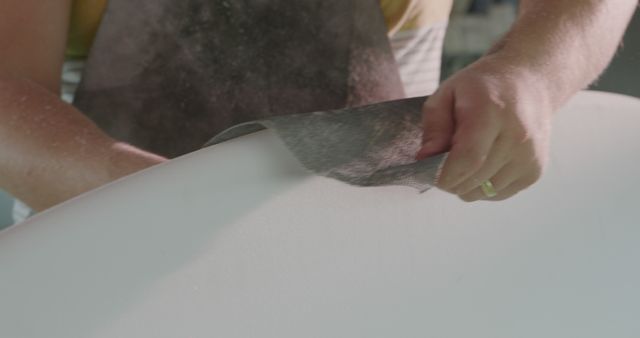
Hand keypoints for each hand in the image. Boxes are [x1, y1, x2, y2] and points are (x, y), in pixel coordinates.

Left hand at [415, 55, 553, 201]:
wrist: (530, 83)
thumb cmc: (482, 88)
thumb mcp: (447, 94)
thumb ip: (434, 127)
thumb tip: (424, 159)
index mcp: (491, 113)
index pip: (467, 159)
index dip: (443, 174)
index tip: (429, 172)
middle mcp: (517, 137)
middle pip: (473, 180)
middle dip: (450, 179)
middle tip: (444, 162)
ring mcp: (530, 157)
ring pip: (483, 192)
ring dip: (467, 184)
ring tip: (467, 159)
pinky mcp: (535, 172)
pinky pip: (498, 194)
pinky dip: (483, 186)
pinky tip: (484, 163)